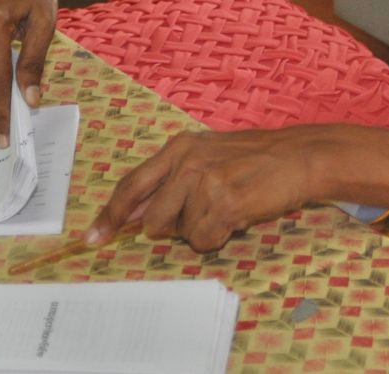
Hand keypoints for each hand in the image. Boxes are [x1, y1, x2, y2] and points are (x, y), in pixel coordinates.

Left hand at [87, 128, 323, 252]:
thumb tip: (137, 215)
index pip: (132, 185)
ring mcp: (205, 181)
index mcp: (177, 148)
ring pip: (181, 232)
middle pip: (153, 218)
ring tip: (226, 209)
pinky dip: (218, 238)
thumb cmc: (252, 159)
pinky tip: (236, 218)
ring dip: (202, 230)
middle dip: (172, 228)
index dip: (110, 214)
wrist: (296, 157)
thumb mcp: (206, 155)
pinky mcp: (225, 201)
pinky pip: (204, 240)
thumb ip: (171, 179)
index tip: (93, 238)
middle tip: (203, 213)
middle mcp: (186, 161)